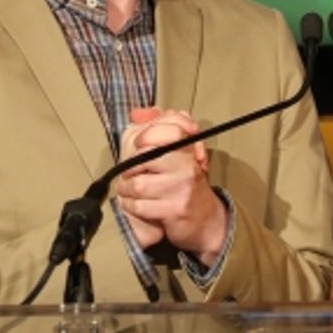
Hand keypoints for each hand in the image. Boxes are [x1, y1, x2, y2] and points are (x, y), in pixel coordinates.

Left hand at [116, 107, 226, 262]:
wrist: (205, 219)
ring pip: (139, 184)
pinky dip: (130, 205)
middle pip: (146, 157)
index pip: (170, 130)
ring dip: (126, 189)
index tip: (137, 142)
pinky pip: (140, 206)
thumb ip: (158, 128)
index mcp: (188, 150)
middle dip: (129, 166)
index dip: (147, 134)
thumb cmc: (185, 184)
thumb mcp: (178, 153)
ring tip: (127, 189)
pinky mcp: (174, 211)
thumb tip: (137, 113)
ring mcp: (181, 190)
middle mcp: (186, 167)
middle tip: (128, 172)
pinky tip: (132, 204)